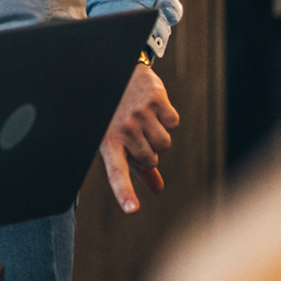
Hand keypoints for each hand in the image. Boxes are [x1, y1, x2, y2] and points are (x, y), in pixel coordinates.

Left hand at [102, 63, 178, 212]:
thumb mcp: (115, 136)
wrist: (114, 70)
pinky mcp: (156, 99)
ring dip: (157, 136)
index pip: (116, 172)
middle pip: (151, 160)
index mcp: (107, 140)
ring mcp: (140, 113)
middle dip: (147, 153)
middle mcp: (123, 128)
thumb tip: (157, 189)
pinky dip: (166, 118)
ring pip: (164, 144)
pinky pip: (173, 123)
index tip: (132, 209)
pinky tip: (151, 107)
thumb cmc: (113, 112)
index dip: (124, 191)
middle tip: (134, 135)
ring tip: (141, 119)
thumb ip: (135, 165)